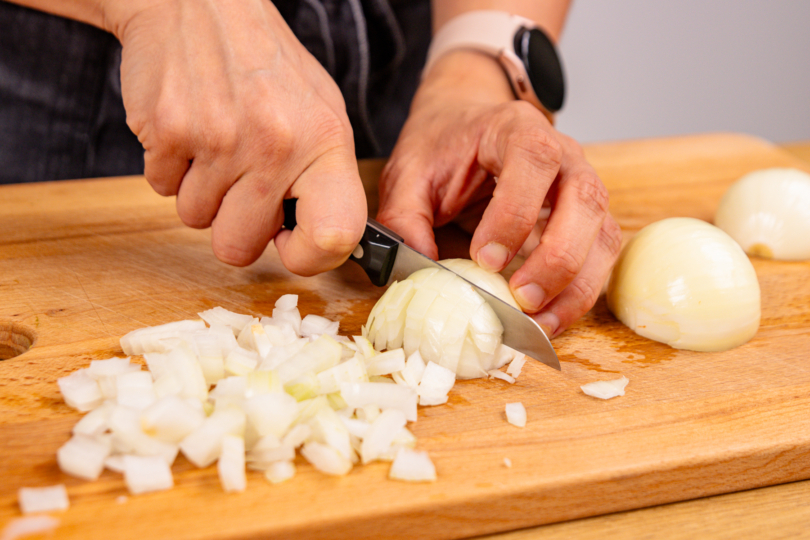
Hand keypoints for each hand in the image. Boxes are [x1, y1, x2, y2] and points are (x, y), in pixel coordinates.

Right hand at [109, 0, 365, 273]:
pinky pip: (162, 190)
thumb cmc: (265, 66)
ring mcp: (220, 138)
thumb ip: (325, 179)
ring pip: (195, 221)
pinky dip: (171, 169)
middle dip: (233, 225)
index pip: (336, 236)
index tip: (290, 243)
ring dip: (201, 192)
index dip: (309, 257)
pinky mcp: (168, 131)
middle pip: (239, 249)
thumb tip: (326, 241)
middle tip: (240, 181)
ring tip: (216, 142)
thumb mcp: (321, 113)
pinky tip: (190, 129)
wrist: (200, 3)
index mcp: (326, 141)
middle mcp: (278, 143)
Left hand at [376, 50, 621, 337]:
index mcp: (516, 129)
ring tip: (538, 323)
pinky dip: (580, 293)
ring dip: (576, 285)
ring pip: (602, 235)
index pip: (534, 161)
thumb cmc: (442, 147)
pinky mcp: (586, 219)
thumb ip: (404, 218)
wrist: (465, 125)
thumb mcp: (408, 174)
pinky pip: (600, 257)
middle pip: (585, 201)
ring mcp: (582, 186)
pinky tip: (550, 320)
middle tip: (520, 299)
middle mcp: (564, 155)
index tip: (484, 259)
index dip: (515, 214)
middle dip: (556, 258)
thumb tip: (415, 272)